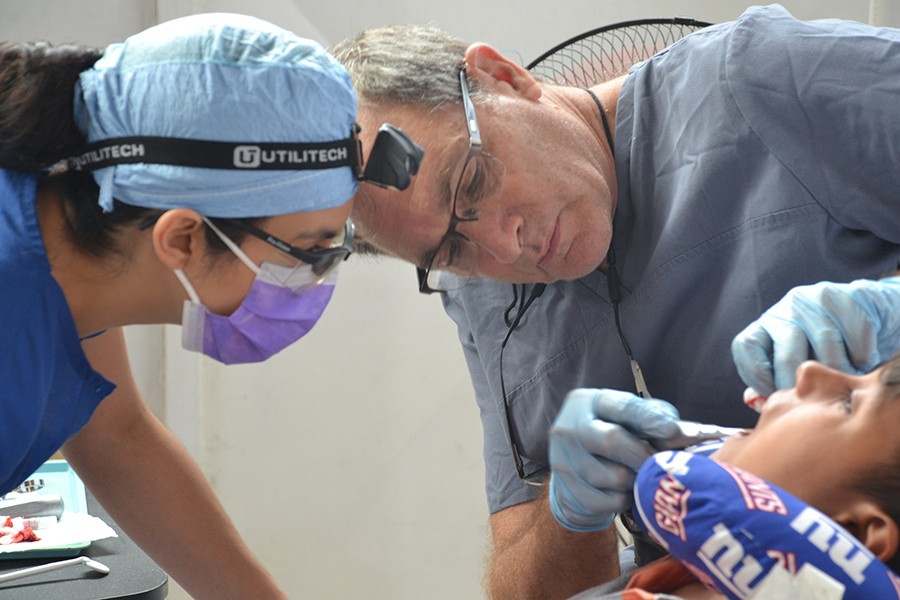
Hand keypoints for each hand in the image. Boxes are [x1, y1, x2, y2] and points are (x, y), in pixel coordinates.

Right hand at [549, 388, 679, 531]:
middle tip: (663, 465)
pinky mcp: (566, 489)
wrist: (572, 466)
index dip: (647, 418)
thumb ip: (655, 419)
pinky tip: (627, 493)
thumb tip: (690, 435)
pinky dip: (624, 500)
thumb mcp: (628, 418)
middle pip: (612, 441)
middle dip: (644, 455)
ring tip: (643, 478)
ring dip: (636, 481)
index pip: (620, 407)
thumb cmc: (613, 434)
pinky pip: (607, 502)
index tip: (671, 430)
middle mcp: (569, 427)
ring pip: (613, 476)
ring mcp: (563, 460)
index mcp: (588, 402)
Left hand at [732, 276, 899, 396]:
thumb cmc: (820, 349)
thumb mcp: (792, 361)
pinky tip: (860, 363)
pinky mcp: (847, 298)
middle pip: (787, 355)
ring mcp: (815, 300)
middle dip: (803, 386)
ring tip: (842, 385)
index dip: (757, 376)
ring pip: (825, 346)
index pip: (746, 347)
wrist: (861, 312)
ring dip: (837, 373)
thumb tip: (757, 401)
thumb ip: (772, 382)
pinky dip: (861, 358)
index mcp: (766, 324)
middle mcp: (786, 308)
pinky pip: (855, 337)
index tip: (776, 394)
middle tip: (815, 401)